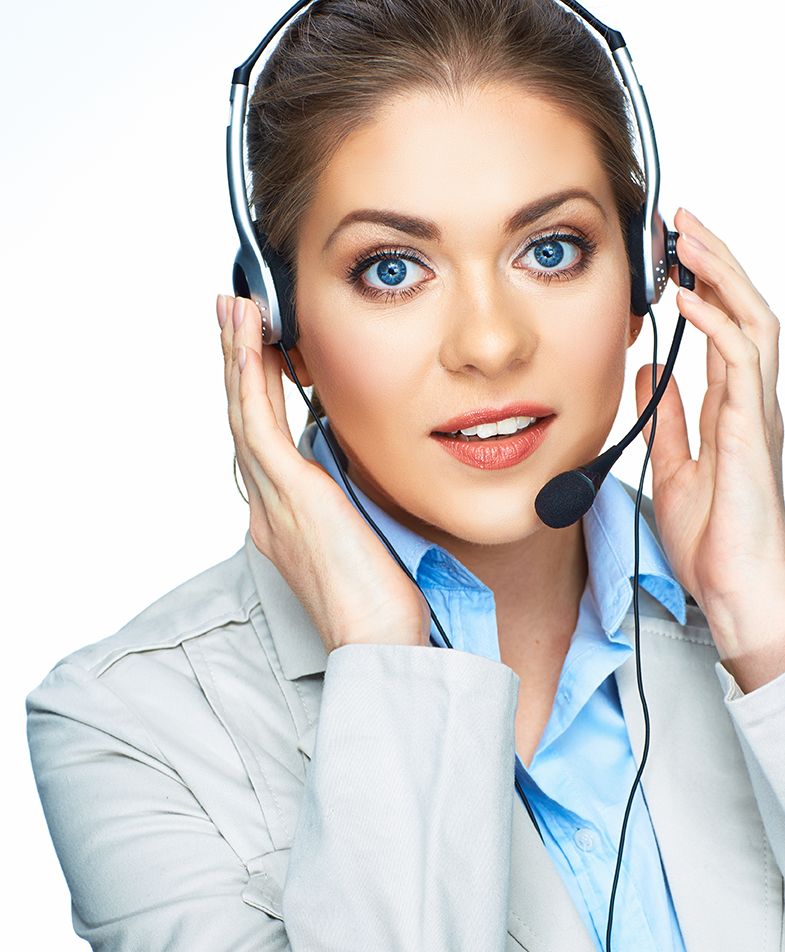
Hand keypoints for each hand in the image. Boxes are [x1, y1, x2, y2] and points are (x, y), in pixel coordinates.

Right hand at [218, 295, 430, 652]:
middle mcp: (269, 509)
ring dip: (237, 355)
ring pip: (243, 413)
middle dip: (239, 365)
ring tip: (234, 307)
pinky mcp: (287, 493)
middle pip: (245, 421)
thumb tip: (373, 473)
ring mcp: (272, 501)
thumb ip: (362, 505)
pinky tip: (250, 334)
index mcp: (287, 523)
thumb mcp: (372, 542)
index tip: (264, 355)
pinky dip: (249, 373)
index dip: (260, 395)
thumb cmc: (385, 610)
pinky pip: (256, 420)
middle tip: (233, 315)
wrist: (378, 644)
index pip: (267, 444)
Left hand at [634, 208, 784, 691]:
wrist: (735, 592)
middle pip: (745, 310)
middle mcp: (752, 404)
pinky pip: (741, 363)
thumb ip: (667, 418)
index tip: (672, 251)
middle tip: (681, 222)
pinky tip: (690, 300)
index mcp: (733, 411)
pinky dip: (717, 325)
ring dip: (720, 277)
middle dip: (715, 262)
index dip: (703, 285)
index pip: (724, 329)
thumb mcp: (675, 467)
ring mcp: (758, 415)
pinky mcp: (753, 432)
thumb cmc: (713, 544)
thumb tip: (647, 374)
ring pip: (753, 322)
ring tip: (688, 240)